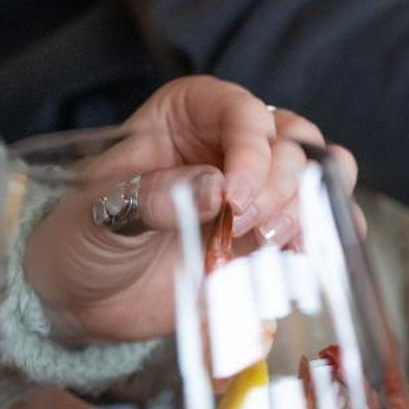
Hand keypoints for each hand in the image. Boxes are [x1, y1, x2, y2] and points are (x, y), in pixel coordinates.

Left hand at [23, 77, 355, 342]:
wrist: (88, 298)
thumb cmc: (83, 238)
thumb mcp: (99, 210)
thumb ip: (154, 196)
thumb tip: (215, 189)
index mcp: (187, 115)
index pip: (242, 111)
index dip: (251, 148)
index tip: (235, 196)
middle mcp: (232, 144)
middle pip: (293, 141)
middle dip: (281, 183)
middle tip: (248, 223)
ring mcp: (259, 190)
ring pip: (320, 176)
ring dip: (308, 209)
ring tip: (269, 240)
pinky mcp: (274, 235)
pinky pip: (322, 225)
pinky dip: (324, 238)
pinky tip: (299, 255)